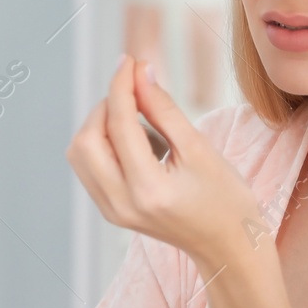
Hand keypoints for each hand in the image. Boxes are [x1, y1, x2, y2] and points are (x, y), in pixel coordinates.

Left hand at [67, 55, 266, 274]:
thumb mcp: (200, 149)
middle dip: (106, 107)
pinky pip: (90, 167)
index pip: (120, 126)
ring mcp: (111, 212)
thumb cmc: (225, 198)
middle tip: (137, 93)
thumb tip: (140, 71)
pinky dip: (105, 145)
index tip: (129, 60)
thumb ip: (164, 109)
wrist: (227, 246)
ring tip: (144, 126)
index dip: (121, 86)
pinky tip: (140, 145)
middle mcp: (121, 205)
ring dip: (102, 126)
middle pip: (86, 140)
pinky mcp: (110, 211)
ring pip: (81, 154)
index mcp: (149, 190)